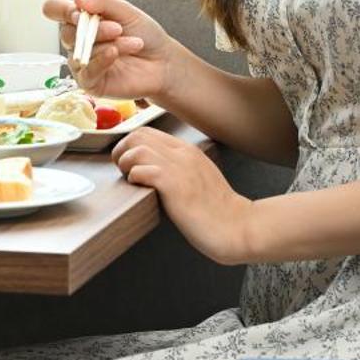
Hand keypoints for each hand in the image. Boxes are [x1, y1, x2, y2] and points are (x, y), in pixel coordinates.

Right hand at [41, 0, 176, 101]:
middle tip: (118, 28)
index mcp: (81, 19)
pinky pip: (87, 71)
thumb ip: (102, 2)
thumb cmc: (145, 35)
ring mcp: (82, 62)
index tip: (79, 11)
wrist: (164, 62)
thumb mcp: (126, 11)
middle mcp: (77, 40)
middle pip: (66, 32)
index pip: (54, 10)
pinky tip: (116, 54)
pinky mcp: (90, 82)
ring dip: (109, 43)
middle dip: (95, 28)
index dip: (62, 9)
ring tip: (133, 43)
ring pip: (80, 51)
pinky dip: (102, 60)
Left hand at [113, 126, 255, 264]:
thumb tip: (152, 168)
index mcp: (188, 151)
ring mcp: (179, 168)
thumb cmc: (217, 210)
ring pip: (137, 148)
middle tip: (123, 170)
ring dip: (125, 163)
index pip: (148, 132)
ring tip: (130, 179)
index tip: (127, 162)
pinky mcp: (174, 185)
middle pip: (138, 135)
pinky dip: (134, 177)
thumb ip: (179, 167)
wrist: (238, 227)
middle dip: (122, 150)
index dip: (130, 145)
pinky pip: (142, 170)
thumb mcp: (199, 177)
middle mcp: (183, 154)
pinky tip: (140, 188)